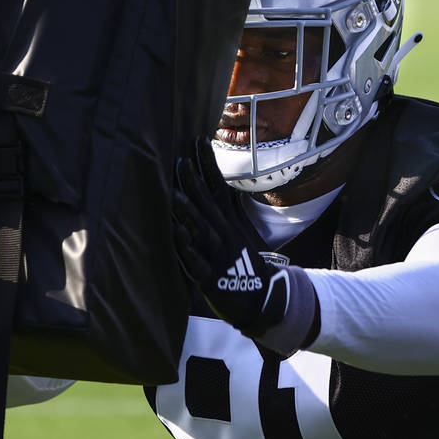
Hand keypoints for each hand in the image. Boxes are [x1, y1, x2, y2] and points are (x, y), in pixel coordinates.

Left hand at [171, 138, 317, 355]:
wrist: (263, 298)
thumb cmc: (246, 262)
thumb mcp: (240, 231)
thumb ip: (225, 208)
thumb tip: (214, 182)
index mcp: (230, 221)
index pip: (218, 186)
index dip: (208, 165)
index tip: (198, 140)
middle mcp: (225, 234)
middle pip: (208, 204)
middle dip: (194, 182)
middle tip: (181, 159)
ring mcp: (219, 255)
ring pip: (203, 230)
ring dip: (189, 212)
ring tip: (174, 194)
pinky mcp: (212, 277)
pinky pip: (197, 261)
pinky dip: (188, 247)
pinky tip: (178, 234)